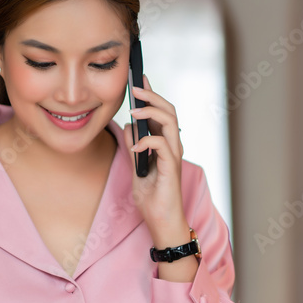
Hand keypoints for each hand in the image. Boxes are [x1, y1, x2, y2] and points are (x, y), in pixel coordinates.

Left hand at [122, 74, 189, 246]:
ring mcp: (174, 156)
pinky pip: (163, 145)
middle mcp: (173, 146)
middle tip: (135, 87)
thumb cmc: (152, 198)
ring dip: (151, 112)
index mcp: (166, 144)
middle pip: (169, 111)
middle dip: (152, 96)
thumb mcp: (137, 167)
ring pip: (170, 122)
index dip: (151, 95)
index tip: (139, 79)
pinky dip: (147, 141)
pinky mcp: (172, 168)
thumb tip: (128, 127)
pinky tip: (135, 146)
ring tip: (134, 111)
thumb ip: (135, 147)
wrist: (161, 222)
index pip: (162, 113)